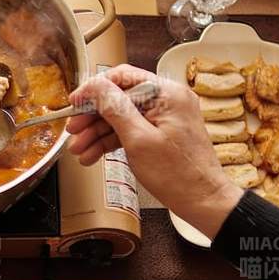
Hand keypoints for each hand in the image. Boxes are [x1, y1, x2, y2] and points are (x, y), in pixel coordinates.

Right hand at [65, 65, 241, 237]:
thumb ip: (115, 108)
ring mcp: (166, 117)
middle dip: (93, 117)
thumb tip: (95, 86)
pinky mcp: (163, 133)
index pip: (122, 77)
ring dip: (98, 133)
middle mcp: (168, 100)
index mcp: (167, 93)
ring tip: (80, 150)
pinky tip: (94, 154)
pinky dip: (112, 141)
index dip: (94, 89)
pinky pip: (132, 130)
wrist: (203, 202)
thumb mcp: (138, 140)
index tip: (75, 102)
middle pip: (120, 98)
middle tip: (74, 131)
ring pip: (123, 117)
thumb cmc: (179, 175)